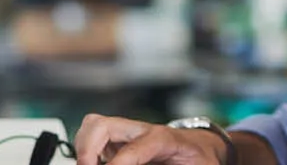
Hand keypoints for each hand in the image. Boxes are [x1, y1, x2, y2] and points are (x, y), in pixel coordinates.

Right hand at [74, 114, 227, 164]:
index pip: (132, 151)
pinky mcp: (121, 139)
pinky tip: (96, 163)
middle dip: (86, 150)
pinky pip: (93, 137)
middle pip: (101, 124)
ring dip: (83, 148)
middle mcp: (142, 130)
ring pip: (92, 126)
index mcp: (163, 139)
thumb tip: (138, 163)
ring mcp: (129, 132)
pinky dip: (87, 152)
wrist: (203, 147)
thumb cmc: (199, 159)